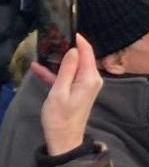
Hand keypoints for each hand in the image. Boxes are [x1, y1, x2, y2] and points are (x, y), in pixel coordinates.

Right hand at [33, 34, 102, 156]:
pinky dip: (55, 72)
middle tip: (53, 38)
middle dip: (68, 48)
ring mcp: (85, 84)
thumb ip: (67, 70)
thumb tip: (73, 50)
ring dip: (58, 61)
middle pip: (81, 57)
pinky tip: (39, 67)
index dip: (79, 40)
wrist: (63, 138)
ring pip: (72, 66)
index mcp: (90, 77)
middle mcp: (91, 78)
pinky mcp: (77, 90)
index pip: (87, 52)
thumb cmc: (60, 116)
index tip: (68, 29)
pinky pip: (67, 76)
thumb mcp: (60, 91)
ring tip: (44, 50)